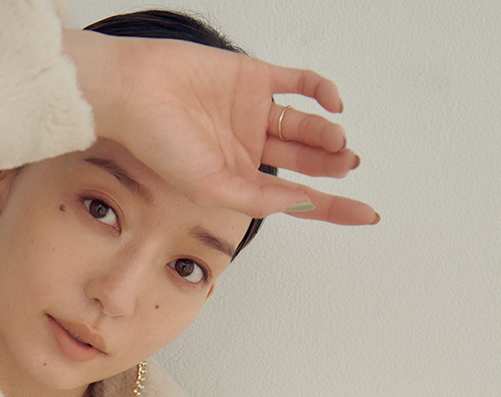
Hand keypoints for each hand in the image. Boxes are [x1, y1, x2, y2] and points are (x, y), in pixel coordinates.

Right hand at [63, 30, 377, 224]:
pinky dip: (319, 90)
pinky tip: (332, 101)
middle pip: (305, 161)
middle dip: (331, 165)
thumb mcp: (209, 187)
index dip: (333, 208)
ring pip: (304, 125)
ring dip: (325, 133)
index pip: (295, 199)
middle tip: (347, 164)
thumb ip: (256, 198)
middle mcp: (247, 149)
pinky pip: (296, 83)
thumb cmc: (155, 144)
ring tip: (336, 139)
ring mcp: (251, 112)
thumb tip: (300, 202)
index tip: (368, 214)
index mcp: (237, 181)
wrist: (132, 91)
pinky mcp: (251, 77)